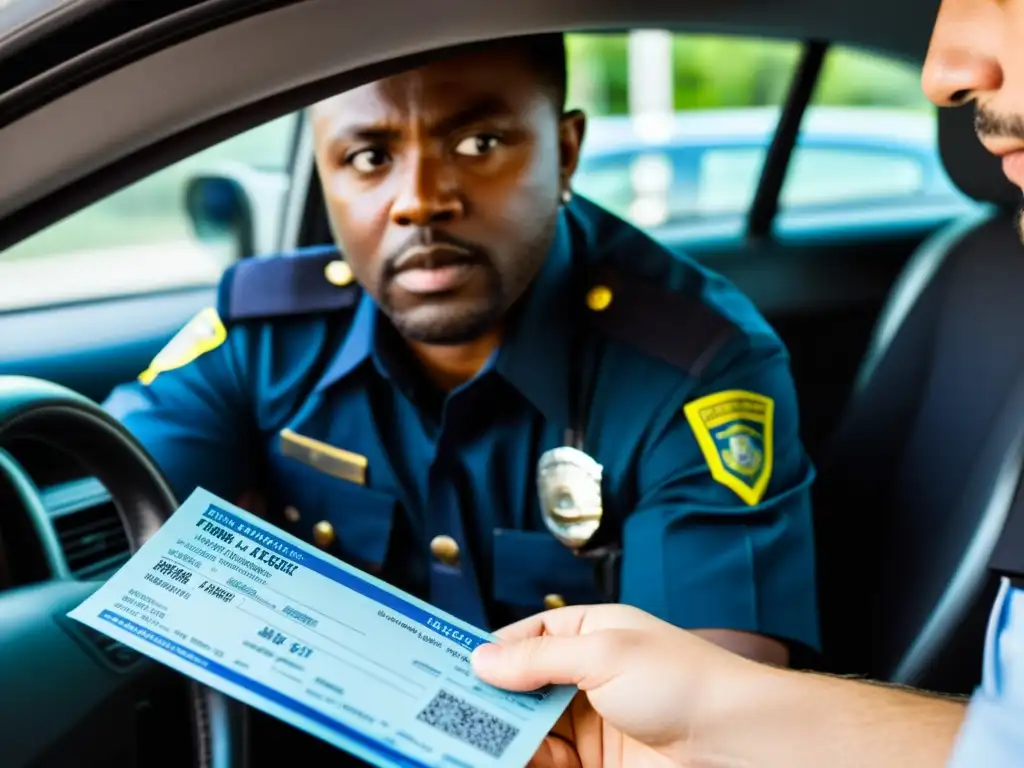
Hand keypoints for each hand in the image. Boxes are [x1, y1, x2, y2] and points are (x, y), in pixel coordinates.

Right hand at [470, 604, 753, 767]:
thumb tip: (483, 659)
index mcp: (590, 634)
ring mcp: (590, 723)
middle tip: (441, 713)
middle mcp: (585, 676)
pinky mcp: (596, 764)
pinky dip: (521, 760)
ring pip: (527, 729)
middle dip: (484, 700)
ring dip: (497, 736)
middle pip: (519, 688)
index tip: (445, 668)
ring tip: (460, 743)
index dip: (488, 653)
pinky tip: (499, 760)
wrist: (739, 745)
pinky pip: (547, 760)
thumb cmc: (685, 681)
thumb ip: (538, 658)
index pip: (525, 638)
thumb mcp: (604, 653)